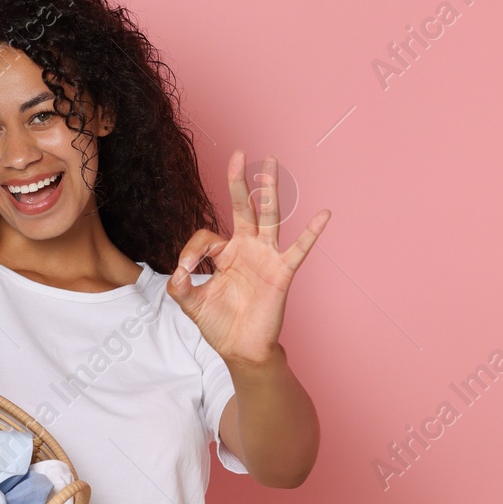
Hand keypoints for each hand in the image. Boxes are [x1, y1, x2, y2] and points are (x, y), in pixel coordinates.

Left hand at [166, 150, 329, 366]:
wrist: (241, 349)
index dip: (192, 251)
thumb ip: (180, 287)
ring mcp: (266, 257)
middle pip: (244, 208)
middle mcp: (247, 248)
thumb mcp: (191, 304)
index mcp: (225, 253)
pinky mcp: (281, 272)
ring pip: (269, 217)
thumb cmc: (219, 325)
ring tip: (270, 163)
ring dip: (269, 191)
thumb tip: (178, 271)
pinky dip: (311, 232)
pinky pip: (299, 249)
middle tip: (239, 153)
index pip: (206, 236)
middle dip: (240, 182)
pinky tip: (323, 214)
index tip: (186, 270)